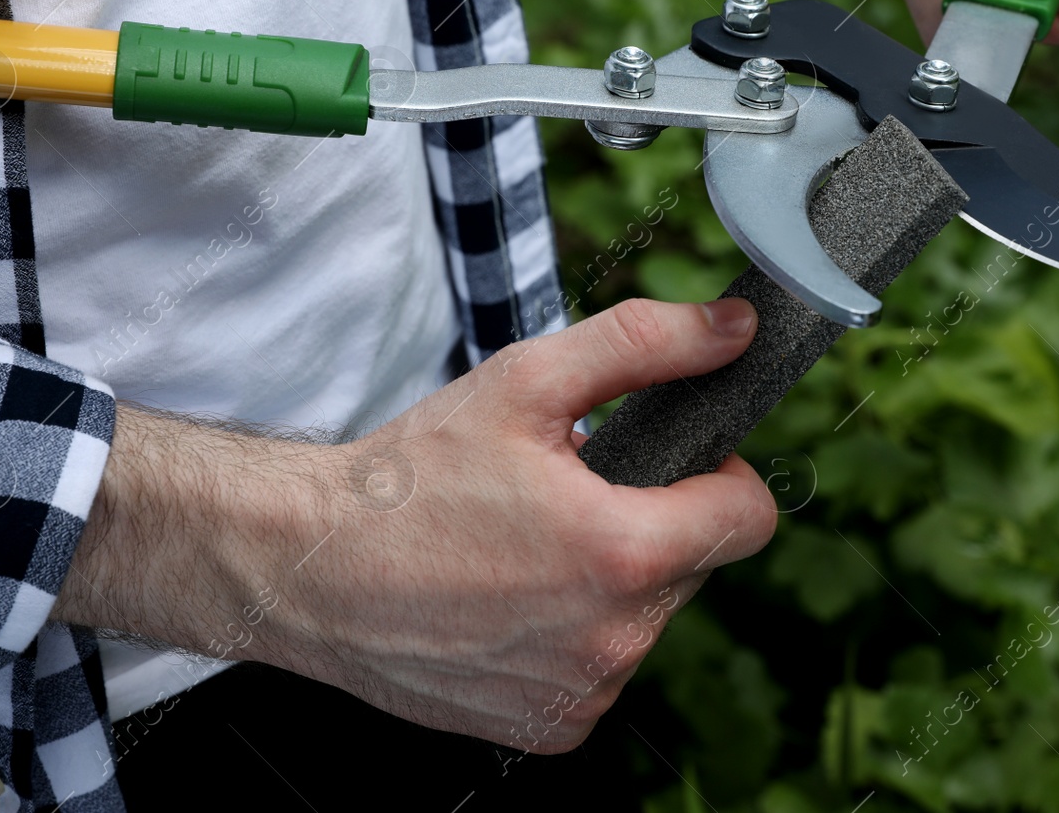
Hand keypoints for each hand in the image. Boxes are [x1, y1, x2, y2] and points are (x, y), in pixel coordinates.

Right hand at [54, 298, 775, 752]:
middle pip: (695, 566)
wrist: (310, 568)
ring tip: (527, 546)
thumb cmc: (408, 479)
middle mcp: (612, 641)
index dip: (720, 474)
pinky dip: (572, 633)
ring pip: (646, 619)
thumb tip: (733, 330)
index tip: (672, 460)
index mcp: (622, 554)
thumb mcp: (526, 383)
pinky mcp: (549, 729)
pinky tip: (509, 600)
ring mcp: (581, 694)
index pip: (748, 518)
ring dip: (610, 580)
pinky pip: (600, 670)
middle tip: (568, 495)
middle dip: (651, 522)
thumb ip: (644, 344)